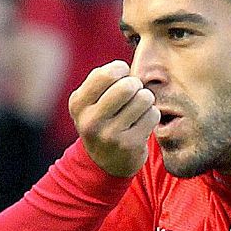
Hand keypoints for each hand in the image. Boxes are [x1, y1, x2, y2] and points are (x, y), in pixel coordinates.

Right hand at [70, 62, 157, 176]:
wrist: (104, 162)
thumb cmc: (101, 121)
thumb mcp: (89, 102)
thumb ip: (101, 81)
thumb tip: (124, 67)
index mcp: (78, 104)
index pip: (105, 74)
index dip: (120, 69)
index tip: (123, 74)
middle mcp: (91, 120)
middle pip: (127, 86)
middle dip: (135, 84)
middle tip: (134, 90)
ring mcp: (111, 134)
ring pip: (143, 99)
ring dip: (145, 99)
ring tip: (138, 107)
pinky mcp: (131, 144)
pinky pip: (152, 115)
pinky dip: (151, 114)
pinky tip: (142, 121)